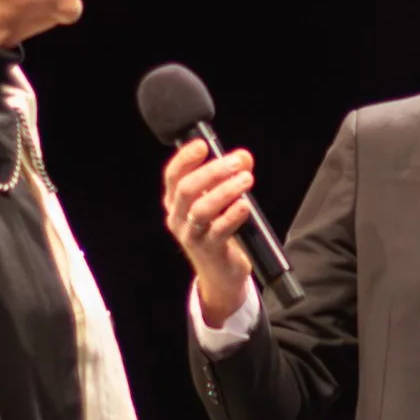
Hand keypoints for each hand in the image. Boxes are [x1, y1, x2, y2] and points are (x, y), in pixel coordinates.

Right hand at [161, 138, 257, 322]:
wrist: (221, 273)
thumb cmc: (218, 230)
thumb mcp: (220, 201)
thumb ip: (230, 176)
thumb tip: (243, 157)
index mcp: (176, 202)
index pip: (173, 176)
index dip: (185, 158)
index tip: (203, 145)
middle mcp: (178, 218)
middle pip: (187, 189)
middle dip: (212, 171)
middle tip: (236, 162)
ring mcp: (191, 235)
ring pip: (201, 209)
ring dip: (225, 191)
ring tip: (246, 179)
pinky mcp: (209, 250)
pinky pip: (218, 231)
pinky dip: (232, 216)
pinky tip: (244, 206)